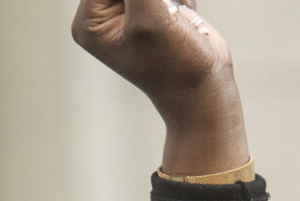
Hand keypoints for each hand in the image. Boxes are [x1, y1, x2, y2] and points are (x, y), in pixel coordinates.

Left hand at [71, 0, 247, 177]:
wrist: (208, 92)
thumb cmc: (177, 67)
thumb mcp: (151, 19)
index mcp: (90, 23)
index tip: (155, 8)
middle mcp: (105, 17)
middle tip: (170, 12)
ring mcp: (131, 13)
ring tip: (177, 16)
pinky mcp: (156, 10)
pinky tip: (184, 19)